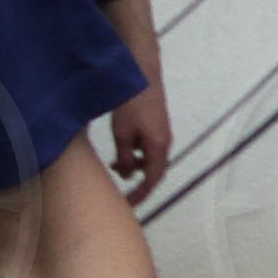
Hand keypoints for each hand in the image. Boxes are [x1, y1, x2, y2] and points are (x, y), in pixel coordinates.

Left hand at [106, 80, 172, 203]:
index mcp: (158, 147)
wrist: (142, 73)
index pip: (152, 180)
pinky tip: (121, 147)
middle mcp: (165, 143)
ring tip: (113, 163)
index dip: (140, 195)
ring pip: (149, 159)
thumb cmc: (130, 104)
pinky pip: (148, 148)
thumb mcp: (122, 134)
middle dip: (136, 179)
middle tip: (117, 184)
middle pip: (152, 171)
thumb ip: (124, 158)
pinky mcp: (157, 125)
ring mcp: (162, 133)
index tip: (127, 205)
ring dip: (133, 164)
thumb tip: (125, 174)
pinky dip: (135, 153)